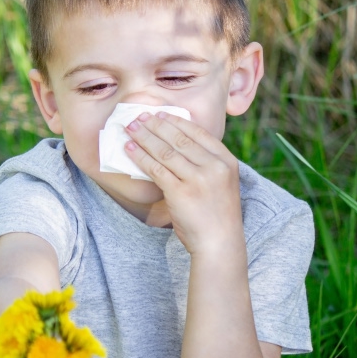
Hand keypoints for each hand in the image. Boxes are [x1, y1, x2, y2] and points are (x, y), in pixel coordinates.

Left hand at [125, 111, 243, 256]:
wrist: (219, 243)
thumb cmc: (217, 215)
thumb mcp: (222, 183)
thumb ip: (207, 164)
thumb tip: (178, 144)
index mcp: (227, 161)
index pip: (198, 133)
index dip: (176, 121)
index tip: (160, 114)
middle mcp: (214, 167)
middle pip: (179, 139)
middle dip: (156, 125)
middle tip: (139, 116)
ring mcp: (198, 179)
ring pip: (165, 151)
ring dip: (144, 137)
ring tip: (130, 128)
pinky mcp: (180, 192)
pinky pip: (156, 169)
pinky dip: (140, 157)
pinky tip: (129, 149)